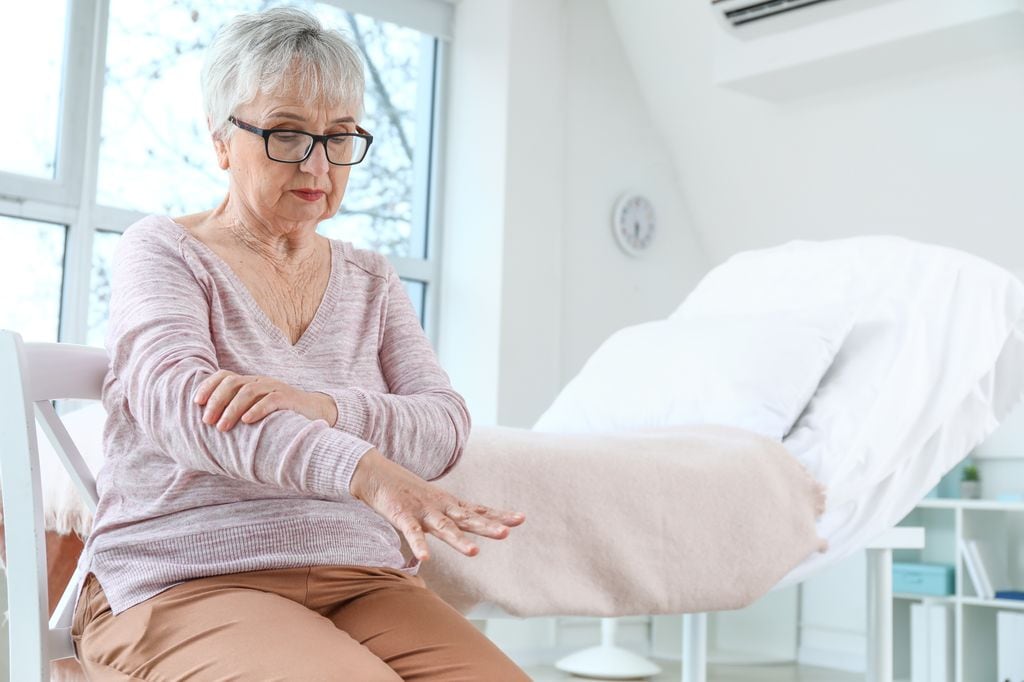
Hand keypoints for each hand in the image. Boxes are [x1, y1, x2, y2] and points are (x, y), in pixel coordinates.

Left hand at [193, 370, 335, 430]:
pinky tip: (246, 421)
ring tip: (222, 427)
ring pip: (249, 391)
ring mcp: (275, 388)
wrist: (315, 412)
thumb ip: (238, 412)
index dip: (209, 386)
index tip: (197, 403)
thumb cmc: (280, 416)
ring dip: (232, 409)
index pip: (225, 376)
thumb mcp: (256, 410)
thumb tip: (210, 426)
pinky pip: (271, 400)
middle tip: (207, 421)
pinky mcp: (289, 399)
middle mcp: (261, 382)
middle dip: (217, 401)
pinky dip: (257, 410)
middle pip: (233, 383)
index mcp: (250, 382)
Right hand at [350, 449, 525, 560]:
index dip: (498, 515)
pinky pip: (411, 533)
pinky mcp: (402, 515)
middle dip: (487, 526)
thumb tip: (466, 521)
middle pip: (468, 518)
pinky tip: (426, 559)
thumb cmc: (404, 490)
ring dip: (458, 540)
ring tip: (474, 552)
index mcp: (448, 504)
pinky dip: (418, 545)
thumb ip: (448, 514)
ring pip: (444, 527)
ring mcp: (421, 511)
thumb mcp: (432, 501)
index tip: (521, 518)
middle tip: (507, 532)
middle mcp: (440, 507)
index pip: (478, 510)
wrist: (374, 473)